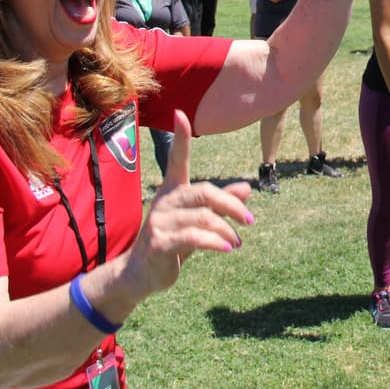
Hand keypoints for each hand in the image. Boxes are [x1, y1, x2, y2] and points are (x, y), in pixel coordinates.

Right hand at [122, 111, 253, 296]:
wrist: (140, 274)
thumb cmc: (171, 243)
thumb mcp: (197, 222)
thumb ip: (220, 204)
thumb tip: (247, 187)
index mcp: (172, 192)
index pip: (176, 160)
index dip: (181, 138)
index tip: (181, 114)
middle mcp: (164, 201)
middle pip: (204, 192)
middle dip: (231, 205)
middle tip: (249, 221)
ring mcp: (159, 221)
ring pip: (203, 217)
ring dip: (226, 230)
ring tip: (237, 242)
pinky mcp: (159, 243)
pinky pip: (194, 237)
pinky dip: (215, 242)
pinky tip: (227, 248)